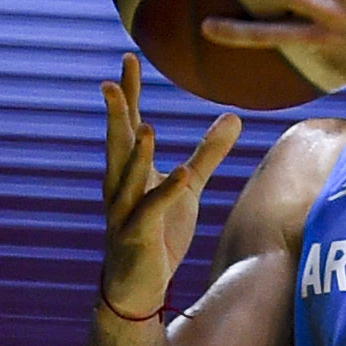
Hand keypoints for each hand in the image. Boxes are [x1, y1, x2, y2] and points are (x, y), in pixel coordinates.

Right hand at [100, 55, 239, 319]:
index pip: (128, 124)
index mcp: (130, 170)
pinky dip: (165, 194)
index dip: (130, 93)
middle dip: (117, 115)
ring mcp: (124, 212)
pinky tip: (179, 176)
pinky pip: (150, 212)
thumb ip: (208, 153)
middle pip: (117, 144)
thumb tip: (233, 116)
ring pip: (127, 178)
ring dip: (137, 155)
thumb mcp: (187, 187)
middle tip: (111, 84)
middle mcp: (120, 186)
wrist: (138, 286)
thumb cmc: (158, 233)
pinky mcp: (137, 237)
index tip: (127, 59)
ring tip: (148, 128)